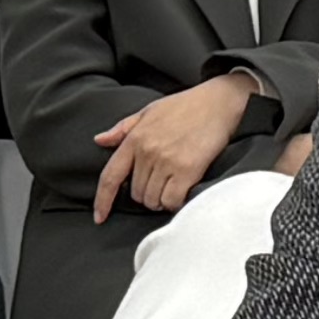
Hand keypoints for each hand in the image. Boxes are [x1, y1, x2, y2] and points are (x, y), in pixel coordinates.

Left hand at [89, 70, 260, 219]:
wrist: (219, 102)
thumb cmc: (184, 106)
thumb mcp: (149, 111)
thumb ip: (123, 128)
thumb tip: (100, 140)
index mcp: (135, 138)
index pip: (110, 176)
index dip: (102, 200)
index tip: (100, 217)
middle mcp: (148, 152)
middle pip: (136, 194)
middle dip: (147, 193)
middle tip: (163, 181)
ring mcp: (167, 162)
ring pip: (153, 200)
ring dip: (162, 199)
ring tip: (174, 183)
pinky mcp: (188, 170)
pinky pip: (172, 201)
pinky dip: (176, 201)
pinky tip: (184, 189)